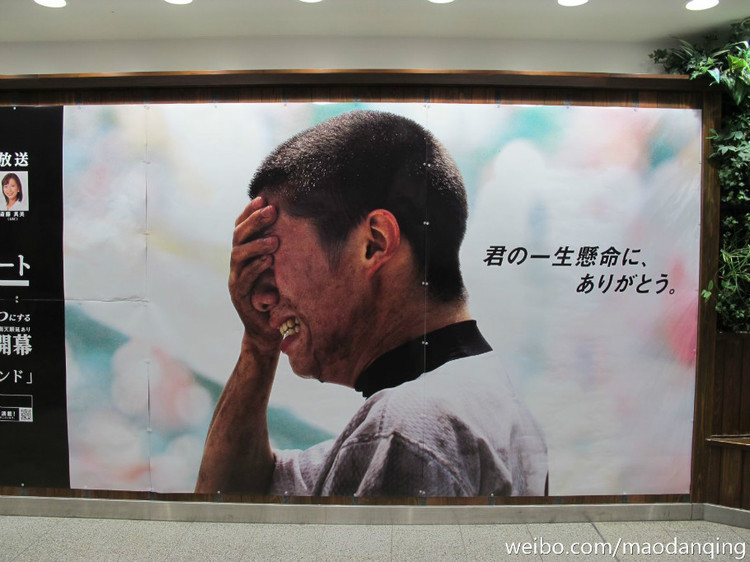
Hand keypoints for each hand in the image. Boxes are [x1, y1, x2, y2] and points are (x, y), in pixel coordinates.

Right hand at [229, 196, 281, 354]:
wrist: (269, 331)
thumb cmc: (280, 297)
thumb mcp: (283, 270)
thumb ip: (283, 252)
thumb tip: (301, 226)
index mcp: (245, 255)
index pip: (242, 228)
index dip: (249, 212)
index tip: (263, 197)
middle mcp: (237, 265)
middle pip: (238, 237)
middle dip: (254, 222)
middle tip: (271, 210)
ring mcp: (236, 281)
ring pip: (238, 256)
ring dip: (256, 245)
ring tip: (274, 240)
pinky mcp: (240, 297)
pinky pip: (244, 279)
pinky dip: (256, 268)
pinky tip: (268, 260)